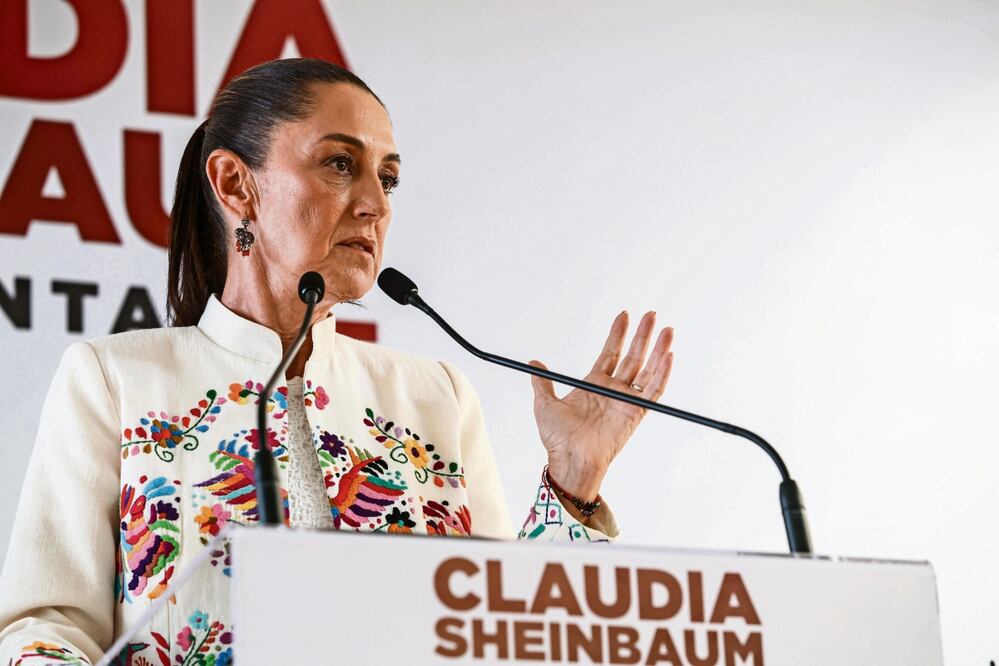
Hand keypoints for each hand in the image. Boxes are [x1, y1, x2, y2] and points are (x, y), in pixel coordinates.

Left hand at [529, 311, 673, 499]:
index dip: (617, 334)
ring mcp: (625, 401)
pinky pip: (653, 391)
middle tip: (650, 315)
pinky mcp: (635, 413)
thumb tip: (534, 365)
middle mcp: (613, 390)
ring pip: (647, 370)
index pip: (610, 353)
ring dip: (658, 350)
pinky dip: (662, 374)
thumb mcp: (545, 404)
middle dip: (642, 335)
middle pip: (632, 357)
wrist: (570, 459)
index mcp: (593, 385)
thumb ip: (542, 382)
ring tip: (667, 330)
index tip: (623, 316)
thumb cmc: (558, 438)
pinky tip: (668, 356)